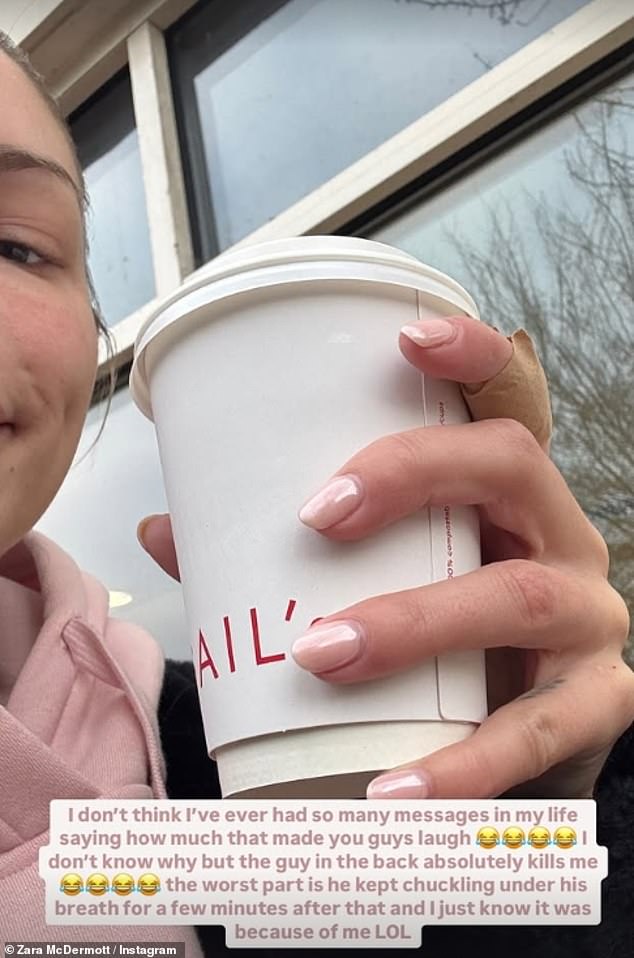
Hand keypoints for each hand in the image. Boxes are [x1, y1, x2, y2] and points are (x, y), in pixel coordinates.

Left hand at [138, 316, 633, 798]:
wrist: (528, 736)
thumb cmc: (443, 637)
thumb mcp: (377, 577)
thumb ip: (275, 552)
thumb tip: (165, 530)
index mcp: (506, 493)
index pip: (508, 398)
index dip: (472, 356)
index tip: (406, 338)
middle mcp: (559, 535)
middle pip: (509, 465)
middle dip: (411, 475)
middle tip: (317, 519)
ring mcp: (587, 616)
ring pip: (516, 595)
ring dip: (415, 621)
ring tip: (321, 654)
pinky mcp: (598, 701)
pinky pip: (539, 728)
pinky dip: (464, 762)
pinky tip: (393, 788)